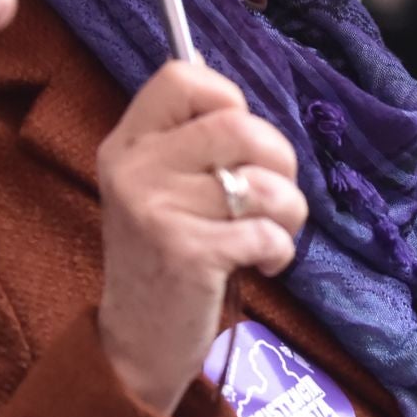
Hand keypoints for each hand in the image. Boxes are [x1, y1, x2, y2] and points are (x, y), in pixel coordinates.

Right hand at [96, 61, 307, 413]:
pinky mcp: (187, 255)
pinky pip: (266, 232)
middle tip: (273, 194)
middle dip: (280, 159)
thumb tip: (227, 86)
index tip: (236, 144)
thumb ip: (187, 139)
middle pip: (238, 125)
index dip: (227, 97)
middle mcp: (134, 168)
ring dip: (289, 211)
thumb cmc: (163, 254)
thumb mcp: (155, 186)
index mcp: (127, 142)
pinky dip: (281, 250)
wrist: (135, 341)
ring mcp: (156, 211)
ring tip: (272, 232)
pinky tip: (263, 264)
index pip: (180, 75)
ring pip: (263, 183)